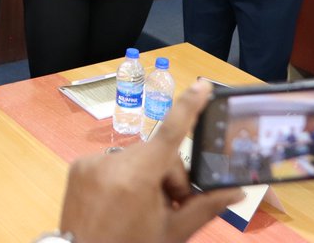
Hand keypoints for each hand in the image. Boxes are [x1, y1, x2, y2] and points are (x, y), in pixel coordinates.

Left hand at [59, 81, 243, 242]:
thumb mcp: (173, 231)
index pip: (170, 133)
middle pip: (157, 154)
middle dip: (170, 176)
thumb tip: (235, 192)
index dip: (188, 107)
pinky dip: (122, 178)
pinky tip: (121, 203)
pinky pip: (112, 163)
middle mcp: (112, 161)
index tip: (202, 85)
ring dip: (146, 177)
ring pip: (135, 159)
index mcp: (137, 176)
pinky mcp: (78, 166)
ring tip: (143, 209)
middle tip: (171, 206)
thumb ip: (204, 207)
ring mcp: (91, 162)